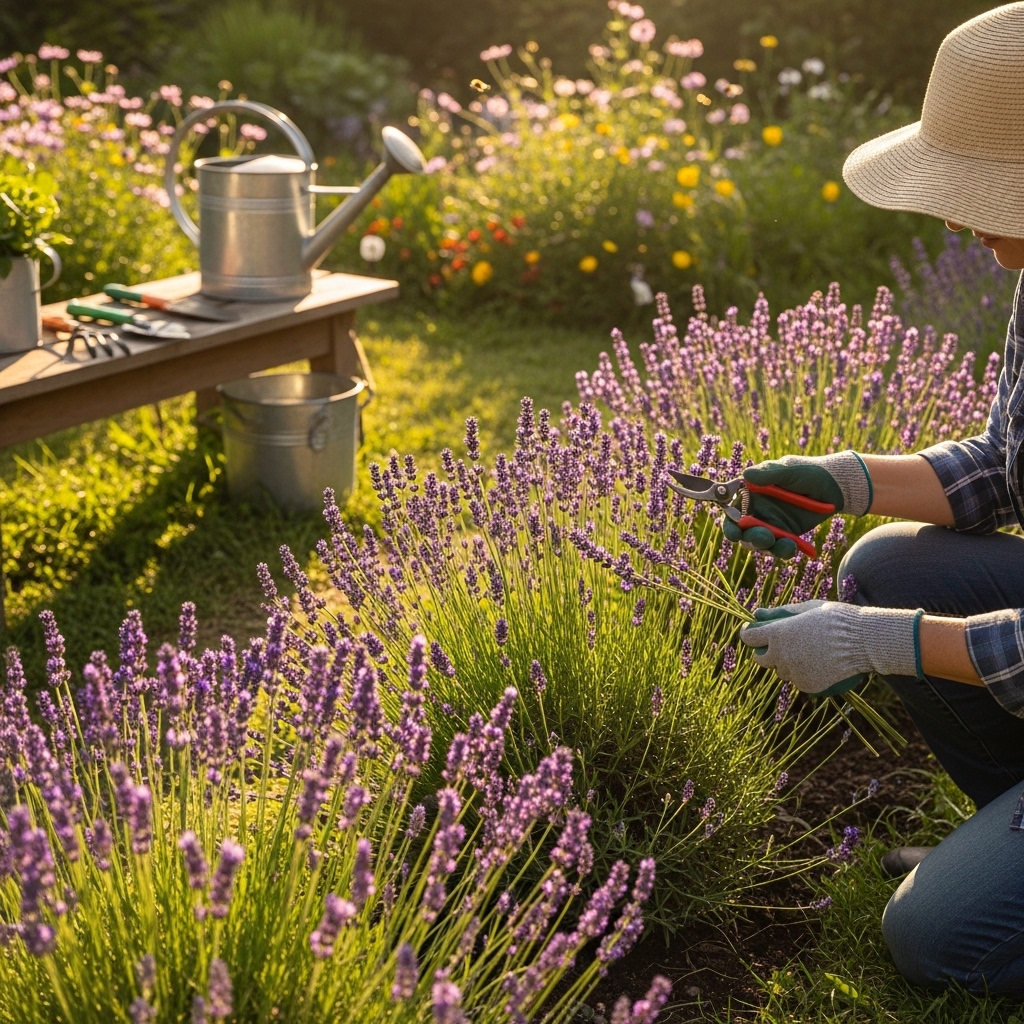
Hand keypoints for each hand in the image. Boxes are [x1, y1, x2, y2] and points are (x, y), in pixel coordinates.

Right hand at [722, 451, 872, 558]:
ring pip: (760, 543)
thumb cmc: (809, 472)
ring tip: (785, 544)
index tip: (735, 532)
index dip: (730, 523)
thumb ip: (768, 474)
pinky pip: (779, 547)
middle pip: (743, 532)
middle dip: (751, 538)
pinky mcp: (786, 534)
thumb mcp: (789, 470)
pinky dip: (783, 550)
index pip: (733, 511)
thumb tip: (746, 475)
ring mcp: (771, 524)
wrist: (835, 486)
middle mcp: (758, 510)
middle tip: (764, 538)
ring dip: (768, 546)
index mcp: (751, 493)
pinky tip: (793, 547)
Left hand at [739, 600, 922, 692]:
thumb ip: (781, 613)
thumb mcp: (807, 608)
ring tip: (805, 652)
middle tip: (777, 646)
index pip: (749, 638)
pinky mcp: (808, 686)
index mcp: (778, 634)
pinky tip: (816, 664)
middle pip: (760, 659)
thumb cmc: (836, 618)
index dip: (749, 635)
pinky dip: (803, 674)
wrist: (863, 641)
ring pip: (781, 671)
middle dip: (764, 653)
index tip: (751, 633)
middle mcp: (782, 655)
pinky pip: (798, 681)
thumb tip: (758, 613)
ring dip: (786, 664)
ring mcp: (794, 673)